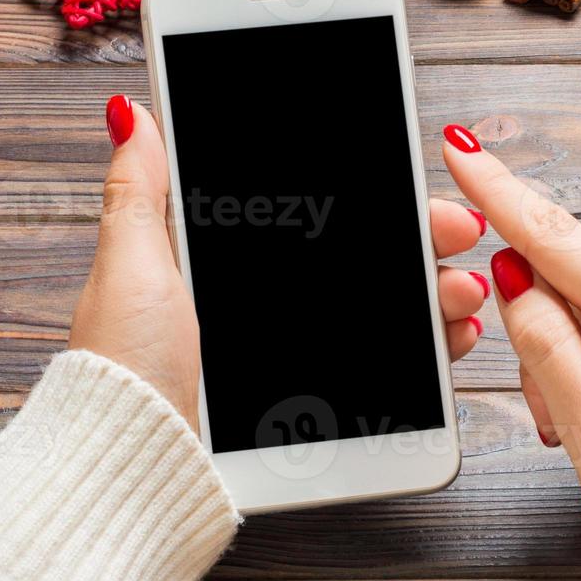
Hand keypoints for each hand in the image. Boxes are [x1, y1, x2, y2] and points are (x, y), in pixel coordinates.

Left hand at [68, 96, 489, 431]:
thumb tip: (132, 114)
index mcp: (221, 266)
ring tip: (459, 290)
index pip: (311, 216)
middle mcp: (263, 306)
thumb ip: (141, 192)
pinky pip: (385, 374)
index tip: (414, 181)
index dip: (369, 195)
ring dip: (435, 293)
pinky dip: (427, 353)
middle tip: (456, 231)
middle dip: (420, 238)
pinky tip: (449, 340)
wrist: (132, 467)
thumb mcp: (131, 265)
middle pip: (360, 259)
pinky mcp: (310, 410)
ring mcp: (291, 357)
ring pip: (384, 311)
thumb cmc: (122, 370)